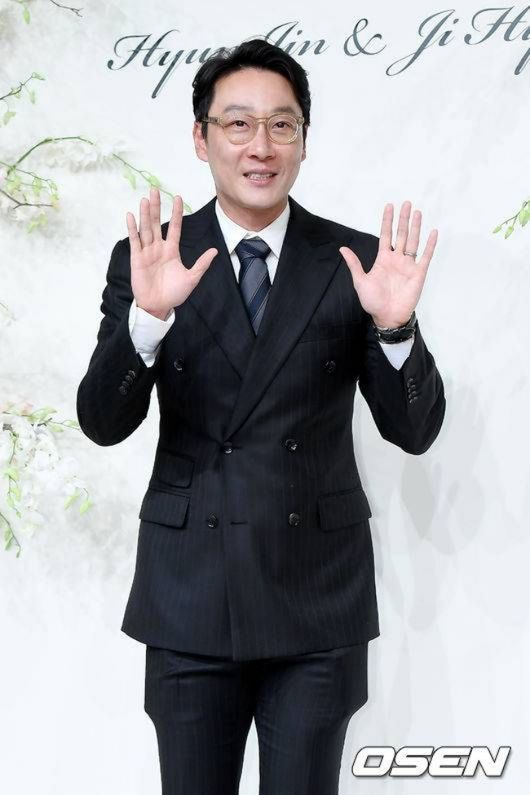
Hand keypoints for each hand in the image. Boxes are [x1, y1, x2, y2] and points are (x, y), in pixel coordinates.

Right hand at [126, 188, 217, 318]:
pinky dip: (133, 228)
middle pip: (157, 223)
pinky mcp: (137, 259)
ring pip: (146, 229)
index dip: (176, 213)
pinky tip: (131, 216)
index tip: (177, 197)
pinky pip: (135, 241)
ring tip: (146, 199)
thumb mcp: (192, 278)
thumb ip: (201, 263)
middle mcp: (159, 248)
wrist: (159, 306)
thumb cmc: (174, 294)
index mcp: (172, 251)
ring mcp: (147, 252)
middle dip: (157, 207)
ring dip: (146, 214)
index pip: (175, 227)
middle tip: (155, 189)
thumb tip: (215, 251)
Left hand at [339, 200, 437, 327]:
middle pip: (401, 234)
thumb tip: (342, 248)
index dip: (387, 221)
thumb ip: (354, 264)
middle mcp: (396, 259)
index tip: (389, 206)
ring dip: (415, 227)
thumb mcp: (360, 281)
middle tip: (406, 203)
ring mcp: (408, 265)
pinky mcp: (418, 273)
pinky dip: (430, 244)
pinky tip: (433, 232)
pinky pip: (426, 256)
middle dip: (403, 219)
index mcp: (383, 259)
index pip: (386, 235)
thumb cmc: (373, 301)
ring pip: (413, 241)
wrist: (387, 317)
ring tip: (417, 212)